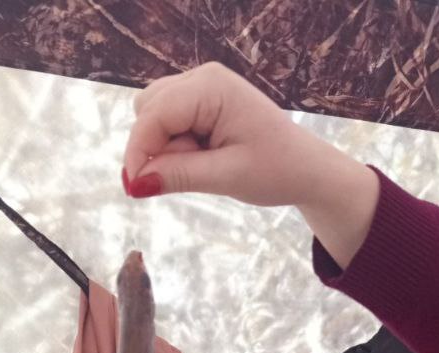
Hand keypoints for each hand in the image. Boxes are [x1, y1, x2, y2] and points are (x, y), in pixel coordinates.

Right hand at [122, 61, 323, 206]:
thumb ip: (179, 175)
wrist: (304, 169)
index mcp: (211, 86)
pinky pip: (169, 124)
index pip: (155, 114)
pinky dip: (176, 146)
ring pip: (154, 116)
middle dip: (158, 147)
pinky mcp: (200, 103)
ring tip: (207, 164)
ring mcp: (200, 87)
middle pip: (148, 110)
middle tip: (198, 171)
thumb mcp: (226, 176)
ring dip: (167, 148)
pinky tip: (204, 157)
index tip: (133, 188)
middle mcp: (202, 77)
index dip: (138, 150)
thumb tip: (135, 183)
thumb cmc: (276, 170)